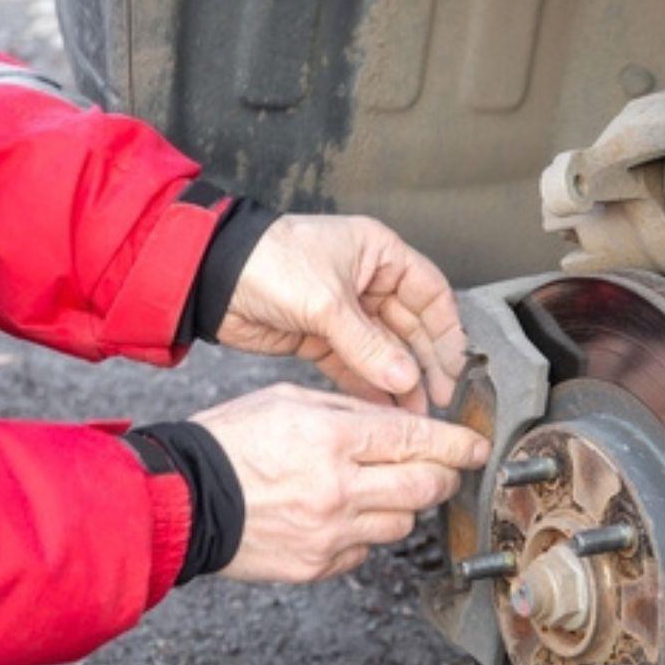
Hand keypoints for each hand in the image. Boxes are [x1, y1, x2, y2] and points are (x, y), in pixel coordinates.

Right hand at [192, 383, 489, 581]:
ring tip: (375, 489)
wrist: (182, 499)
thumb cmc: (232, 442)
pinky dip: (366, 534)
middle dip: (442, 476)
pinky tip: (342, 515)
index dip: (459, 445)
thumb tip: (406, 424)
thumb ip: (355, 411)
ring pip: (404, 525)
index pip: (420, 442)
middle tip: (440, 468)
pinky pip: (368, 551)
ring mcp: (331, 533)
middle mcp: (339, 489)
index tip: (477, 448)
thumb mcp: (292, 401)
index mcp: (333, 440)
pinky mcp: (320, 564)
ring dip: (403, 506)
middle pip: (426, 488)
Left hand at [217, 214, 466, 411]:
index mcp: (379, 254)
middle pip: (411, 327)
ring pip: (385, 351)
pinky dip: (370, 386)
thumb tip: (405, 378)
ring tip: (414, 411)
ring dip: (399, 380)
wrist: (211, 276)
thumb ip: (368, 345)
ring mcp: (346, 312)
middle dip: (424, 363)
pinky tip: (385, 407)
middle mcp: (368, 281)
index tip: (454, 367)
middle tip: (437, 397)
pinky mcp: (322, 337)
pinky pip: (356, 365)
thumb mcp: (326, 301)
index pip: (431, 294)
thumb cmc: (267, 261)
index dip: (446, 331)